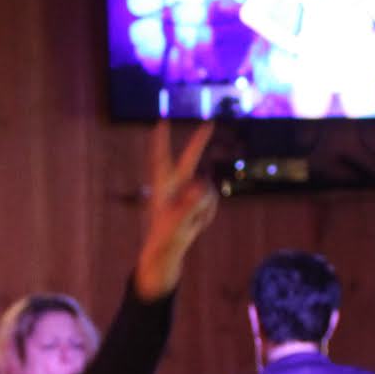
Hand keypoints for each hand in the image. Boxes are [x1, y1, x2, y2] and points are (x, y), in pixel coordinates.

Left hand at [134, 122, 217, 299]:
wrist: (168, 251)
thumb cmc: (164, 236)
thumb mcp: (175, 222)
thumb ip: (189, 204)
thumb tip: (203, 186)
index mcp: (163, 185)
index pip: (161, 158)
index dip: (161, 140)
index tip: (161, 122)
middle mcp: (177, 184)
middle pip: (190, 158)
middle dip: (200, 141)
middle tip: (210, 123)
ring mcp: (190, 192)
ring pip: (208, 190)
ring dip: (204, 208)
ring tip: (190, 222)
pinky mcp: (201, 202)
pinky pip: (213, 202)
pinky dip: (207, 215)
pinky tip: (196, 224)